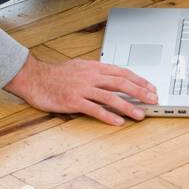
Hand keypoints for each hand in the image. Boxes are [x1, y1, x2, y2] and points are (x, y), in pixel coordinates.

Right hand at [5, 55, 155, 124]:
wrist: (34, 78)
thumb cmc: (57, 75)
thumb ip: (98, 72)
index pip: (122, 73)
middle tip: (153, 100)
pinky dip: (108, 116)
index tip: (151, 88)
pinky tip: (118, 121)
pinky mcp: (73, 101)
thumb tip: (115, 77)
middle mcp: (91, 77)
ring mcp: (82, 89)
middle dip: (140, 92)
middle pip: (121, 83)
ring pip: (111, 97)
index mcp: (94, 68)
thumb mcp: (80, 67)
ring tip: (140, 115)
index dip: (139, 81)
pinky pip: (94, 109)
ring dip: (128, 107)